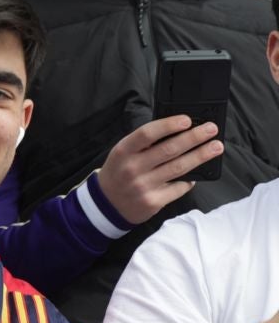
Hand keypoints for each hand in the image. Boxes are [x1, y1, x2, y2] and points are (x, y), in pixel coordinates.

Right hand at [96, 115, 224, 224]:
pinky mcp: (154, 201)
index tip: (187, 119)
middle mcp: (133, 167)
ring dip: (200, 156)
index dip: (168, 125)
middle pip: (169, 150)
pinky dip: (191, 179)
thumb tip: (176, 132)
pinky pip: (179, 187)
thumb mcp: (122, 153)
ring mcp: (144, 186)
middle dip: (193, 138)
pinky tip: (199, 172)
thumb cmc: (119, 172)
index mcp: (123, 151)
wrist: (107, 203)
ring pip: (179, 168)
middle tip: (211, 129)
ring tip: (215, 147)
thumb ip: (144, 144)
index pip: (147, 134)